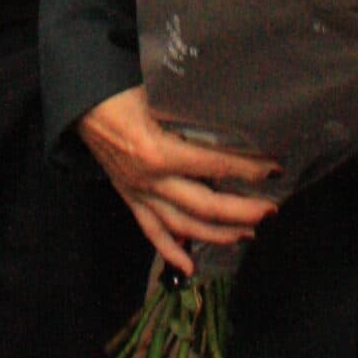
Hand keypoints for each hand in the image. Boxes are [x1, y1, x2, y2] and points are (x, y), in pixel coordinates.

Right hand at [80, 87, 277, 275]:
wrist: (82, 103)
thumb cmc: (122, 90)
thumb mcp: (160, 94)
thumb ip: (192, 110)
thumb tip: (234, 115)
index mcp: (159, 151)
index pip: (214, 166)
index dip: (248, 169)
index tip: (275, 168)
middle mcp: (150, 180)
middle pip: (205, 205)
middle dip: (242, 211)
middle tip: (271, 210)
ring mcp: (139, 194)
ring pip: (183, 226)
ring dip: (217, 234)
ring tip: (248, 234)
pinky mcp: (130, 199)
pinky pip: (151, 231)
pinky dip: (170, 251)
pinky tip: (189, 267)